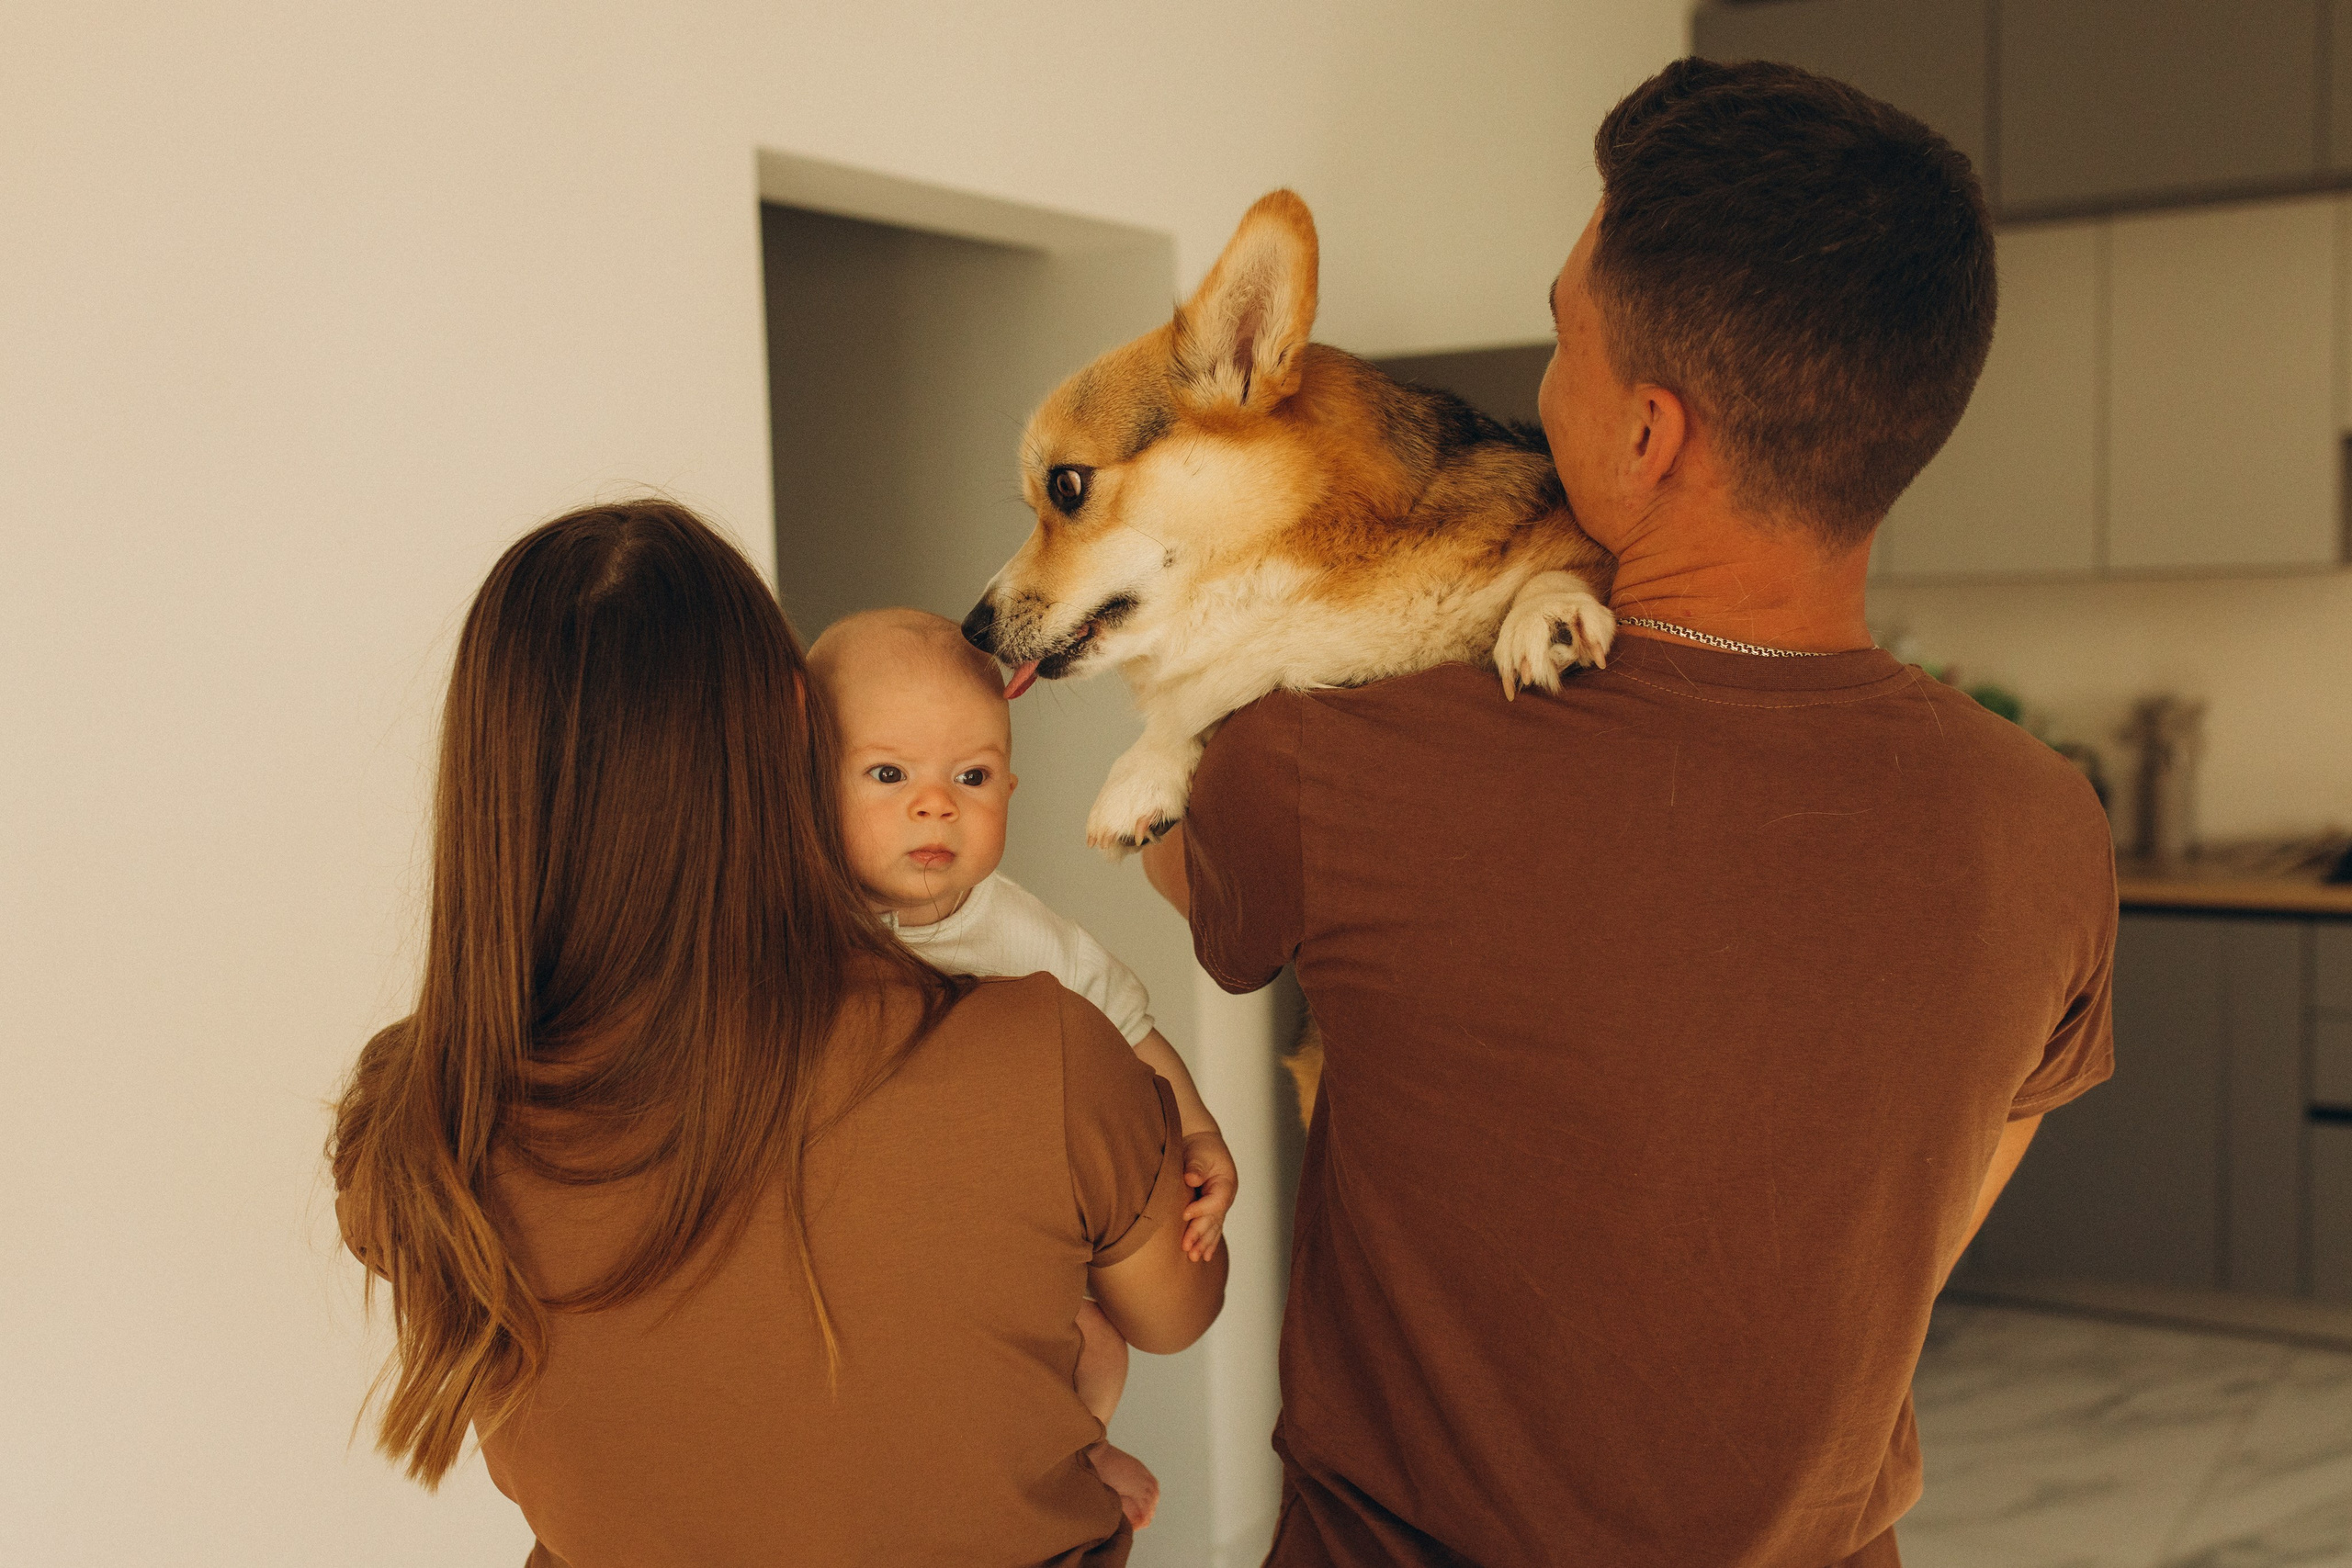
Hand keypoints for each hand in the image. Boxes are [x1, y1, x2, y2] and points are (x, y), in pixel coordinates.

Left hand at [1180, 1129, 1236, 1261]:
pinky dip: (1208, 1242)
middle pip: (1214, 1219)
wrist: (1202, 1144)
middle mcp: (1225, 1197)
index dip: (1201, 1209)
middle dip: (1200, 1235)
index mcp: (1225, 1182)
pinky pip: (1212, 1228)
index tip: (1185, 1215)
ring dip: (1204, 1243)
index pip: (1216, 1201)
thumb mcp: (1200, 1152)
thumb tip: (1191, 1178)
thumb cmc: (1201, 1147)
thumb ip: (1196, 1166)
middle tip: (1188, 1248)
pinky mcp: (1211, 1210)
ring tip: (1194, 1257)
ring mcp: (1220, 1205)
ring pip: (1213, 1227)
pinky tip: (1204, 1256)